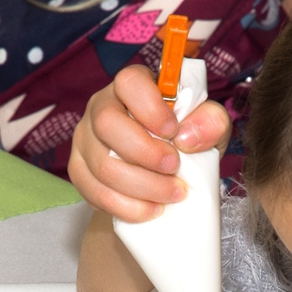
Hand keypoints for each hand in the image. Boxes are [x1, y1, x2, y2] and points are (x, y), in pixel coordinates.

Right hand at [68, 64, 231, 221]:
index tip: (174, 132)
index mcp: (133, 86)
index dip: (151, 108)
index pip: (129, 82)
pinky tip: (152, 209)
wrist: (168, 172)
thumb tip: (186, 137)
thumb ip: (211, 122)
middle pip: (107, 124)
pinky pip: (94, 192)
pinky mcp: (79, 170)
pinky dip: (127, 207)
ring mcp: (86, 138)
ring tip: (173, 194)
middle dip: (145, 153)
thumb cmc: (188, 138)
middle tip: (174, 168)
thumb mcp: (210, 126)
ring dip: (143, 186)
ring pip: (102, 165)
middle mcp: (102, 106)